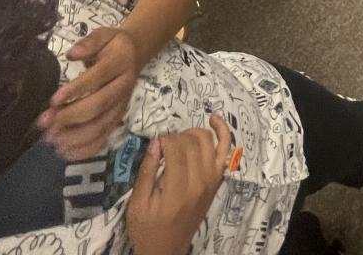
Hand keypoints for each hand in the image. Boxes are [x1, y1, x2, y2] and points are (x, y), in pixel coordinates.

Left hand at [38, 27, 139, 160]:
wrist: (135, 55)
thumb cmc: (113, 46)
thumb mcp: (104, 34)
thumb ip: (89, 42)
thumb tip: (71, 54)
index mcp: (120, 64)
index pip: (98, 78)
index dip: (76, 90)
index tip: (53, 100)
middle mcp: (123, 87)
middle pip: (98, 106)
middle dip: (70, 117)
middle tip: (45, 122)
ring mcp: (121, 106)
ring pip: (100, 126)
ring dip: (75, 136)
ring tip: (51, 140)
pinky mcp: (118, 120)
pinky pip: (104, 138)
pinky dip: (85, 150)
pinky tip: (65, 152)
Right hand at [127, 115, 232, 254]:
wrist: (166, 249)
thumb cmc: (148, 229)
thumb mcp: (138, 204)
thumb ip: (147, 171)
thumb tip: (157, 140)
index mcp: (178, 191)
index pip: (177, 149)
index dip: (165, 139)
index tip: (156, 142)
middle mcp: (200, 183)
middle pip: (193, 143)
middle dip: (177, 136)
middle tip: (164, 145)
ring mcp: (212, 181)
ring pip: (209, 141)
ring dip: (195, 132)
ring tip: (180, 137)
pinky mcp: (217, 180)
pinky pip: (225, 151)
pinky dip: (222, 132)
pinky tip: (214, 120)